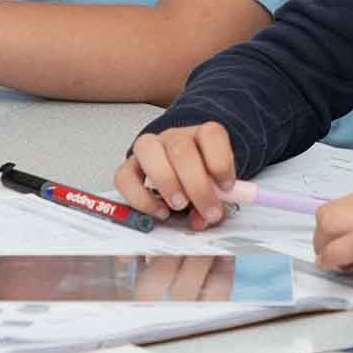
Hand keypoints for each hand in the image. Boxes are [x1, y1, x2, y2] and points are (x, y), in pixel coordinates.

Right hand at [115, 123, 237, 227]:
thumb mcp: (216, 189)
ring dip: (166, 182)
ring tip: (179, 206)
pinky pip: (125, 177)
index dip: (221, 162)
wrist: (180, 176)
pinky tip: (159, 211)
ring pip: (149, 151)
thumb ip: (216, 200)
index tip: (227, 188)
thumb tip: (204, 218)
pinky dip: (141, 198)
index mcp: (201, 136)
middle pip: (181, 149)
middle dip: (197, 185)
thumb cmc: (200, 180)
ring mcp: (149, 149)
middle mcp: (174, 137)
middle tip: (208, 211)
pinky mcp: (129, 167)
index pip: (211, 134)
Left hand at [311, 166, 352, 289]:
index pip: (352, 199)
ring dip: (326, 248)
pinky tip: (342, 270)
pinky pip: (343, 245)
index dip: (344, 225)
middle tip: (340, 259)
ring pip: (330, 223)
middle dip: (327, 237)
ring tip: (343, 268)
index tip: (350, 245)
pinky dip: (333, 259)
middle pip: (332, 210)